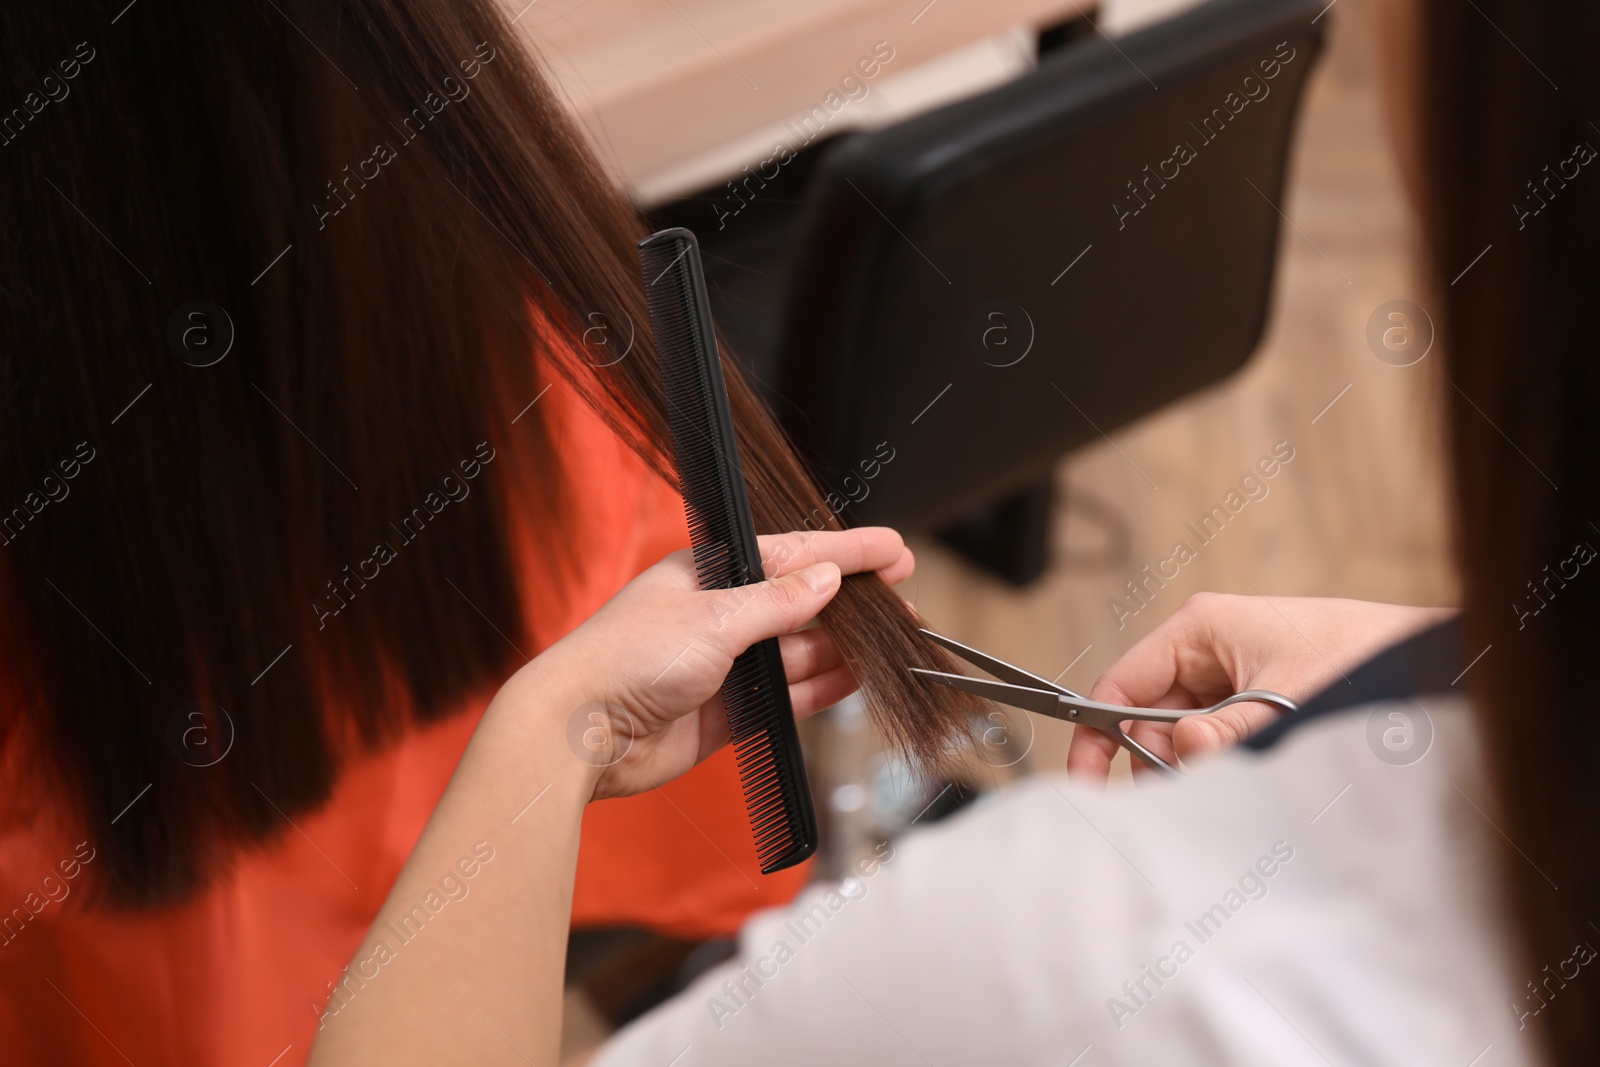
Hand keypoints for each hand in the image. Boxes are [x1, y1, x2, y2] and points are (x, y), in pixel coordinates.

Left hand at [523, 527, 913, 800]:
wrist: (578, 733)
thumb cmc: (624, 660)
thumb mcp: (713, 619)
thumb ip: (778, 603)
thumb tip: (827, 579)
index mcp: (708, 574)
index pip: (791, 554)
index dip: (846, 552)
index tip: (893, 550)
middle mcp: (717, 616)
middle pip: (800, 603)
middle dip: (853, 602)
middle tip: (904, 600)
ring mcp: (722, 665)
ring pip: (798, 652)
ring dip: (843, 648)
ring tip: (891, 644)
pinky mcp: (724, 711)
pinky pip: (785, 696)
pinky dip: (820, 689)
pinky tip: (854, 680)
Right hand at [1065, 593, 1456, 782]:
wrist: (1429, 659)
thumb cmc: (1365, 655)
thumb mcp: (1292, 697)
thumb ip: (1234, 731)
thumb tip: (1186, 751)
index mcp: (1199, 629)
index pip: (1121, 686)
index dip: (1098, 736)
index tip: (1090, 784)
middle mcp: (1206, 653)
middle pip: (1148, 721)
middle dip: (1159, 762)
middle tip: (1185, 796)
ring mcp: (1229, 680)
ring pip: (1182, 739)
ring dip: (1196, 768)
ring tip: (1233, 783)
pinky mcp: (1252, 706)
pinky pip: (1216, 744)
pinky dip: (1223, 767)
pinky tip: (1248, 777)